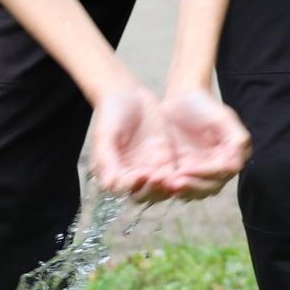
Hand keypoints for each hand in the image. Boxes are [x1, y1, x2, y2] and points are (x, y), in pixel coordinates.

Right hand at [90, 85, 181, 201]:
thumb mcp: (105, 134)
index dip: (131, 185)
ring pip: (158, 190)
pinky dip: (178, 179)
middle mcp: (129, 175)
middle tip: (159, 177)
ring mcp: (148, 170)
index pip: (121, 188)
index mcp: (111, 171)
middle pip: (141, 194)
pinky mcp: (164, 162)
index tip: (141, 174)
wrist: (128, 95)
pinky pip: (173, 177)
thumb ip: (106, 158)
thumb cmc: (111, 113)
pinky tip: (184, 171)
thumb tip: (109, 184)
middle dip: (151, 190)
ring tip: (173, 178)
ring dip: (166, 188)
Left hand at [160, 90, 250, 199]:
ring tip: (168, 185)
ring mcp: (201, 172)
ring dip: (183, 191)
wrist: (181, 99)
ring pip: (196, 192)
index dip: (205, 174)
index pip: (221, 173)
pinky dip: (172, 189)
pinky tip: (162, 184)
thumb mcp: (223, 117)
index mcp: (231, 157)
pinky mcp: (183, 172)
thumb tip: (235, 167)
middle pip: (210, 187)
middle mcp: (218, 168)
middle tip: (175, 182)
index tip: (187, 169)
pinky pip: (181, 187)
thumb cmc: (203, 105)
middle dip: (193, 186)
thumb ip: (237, 140)